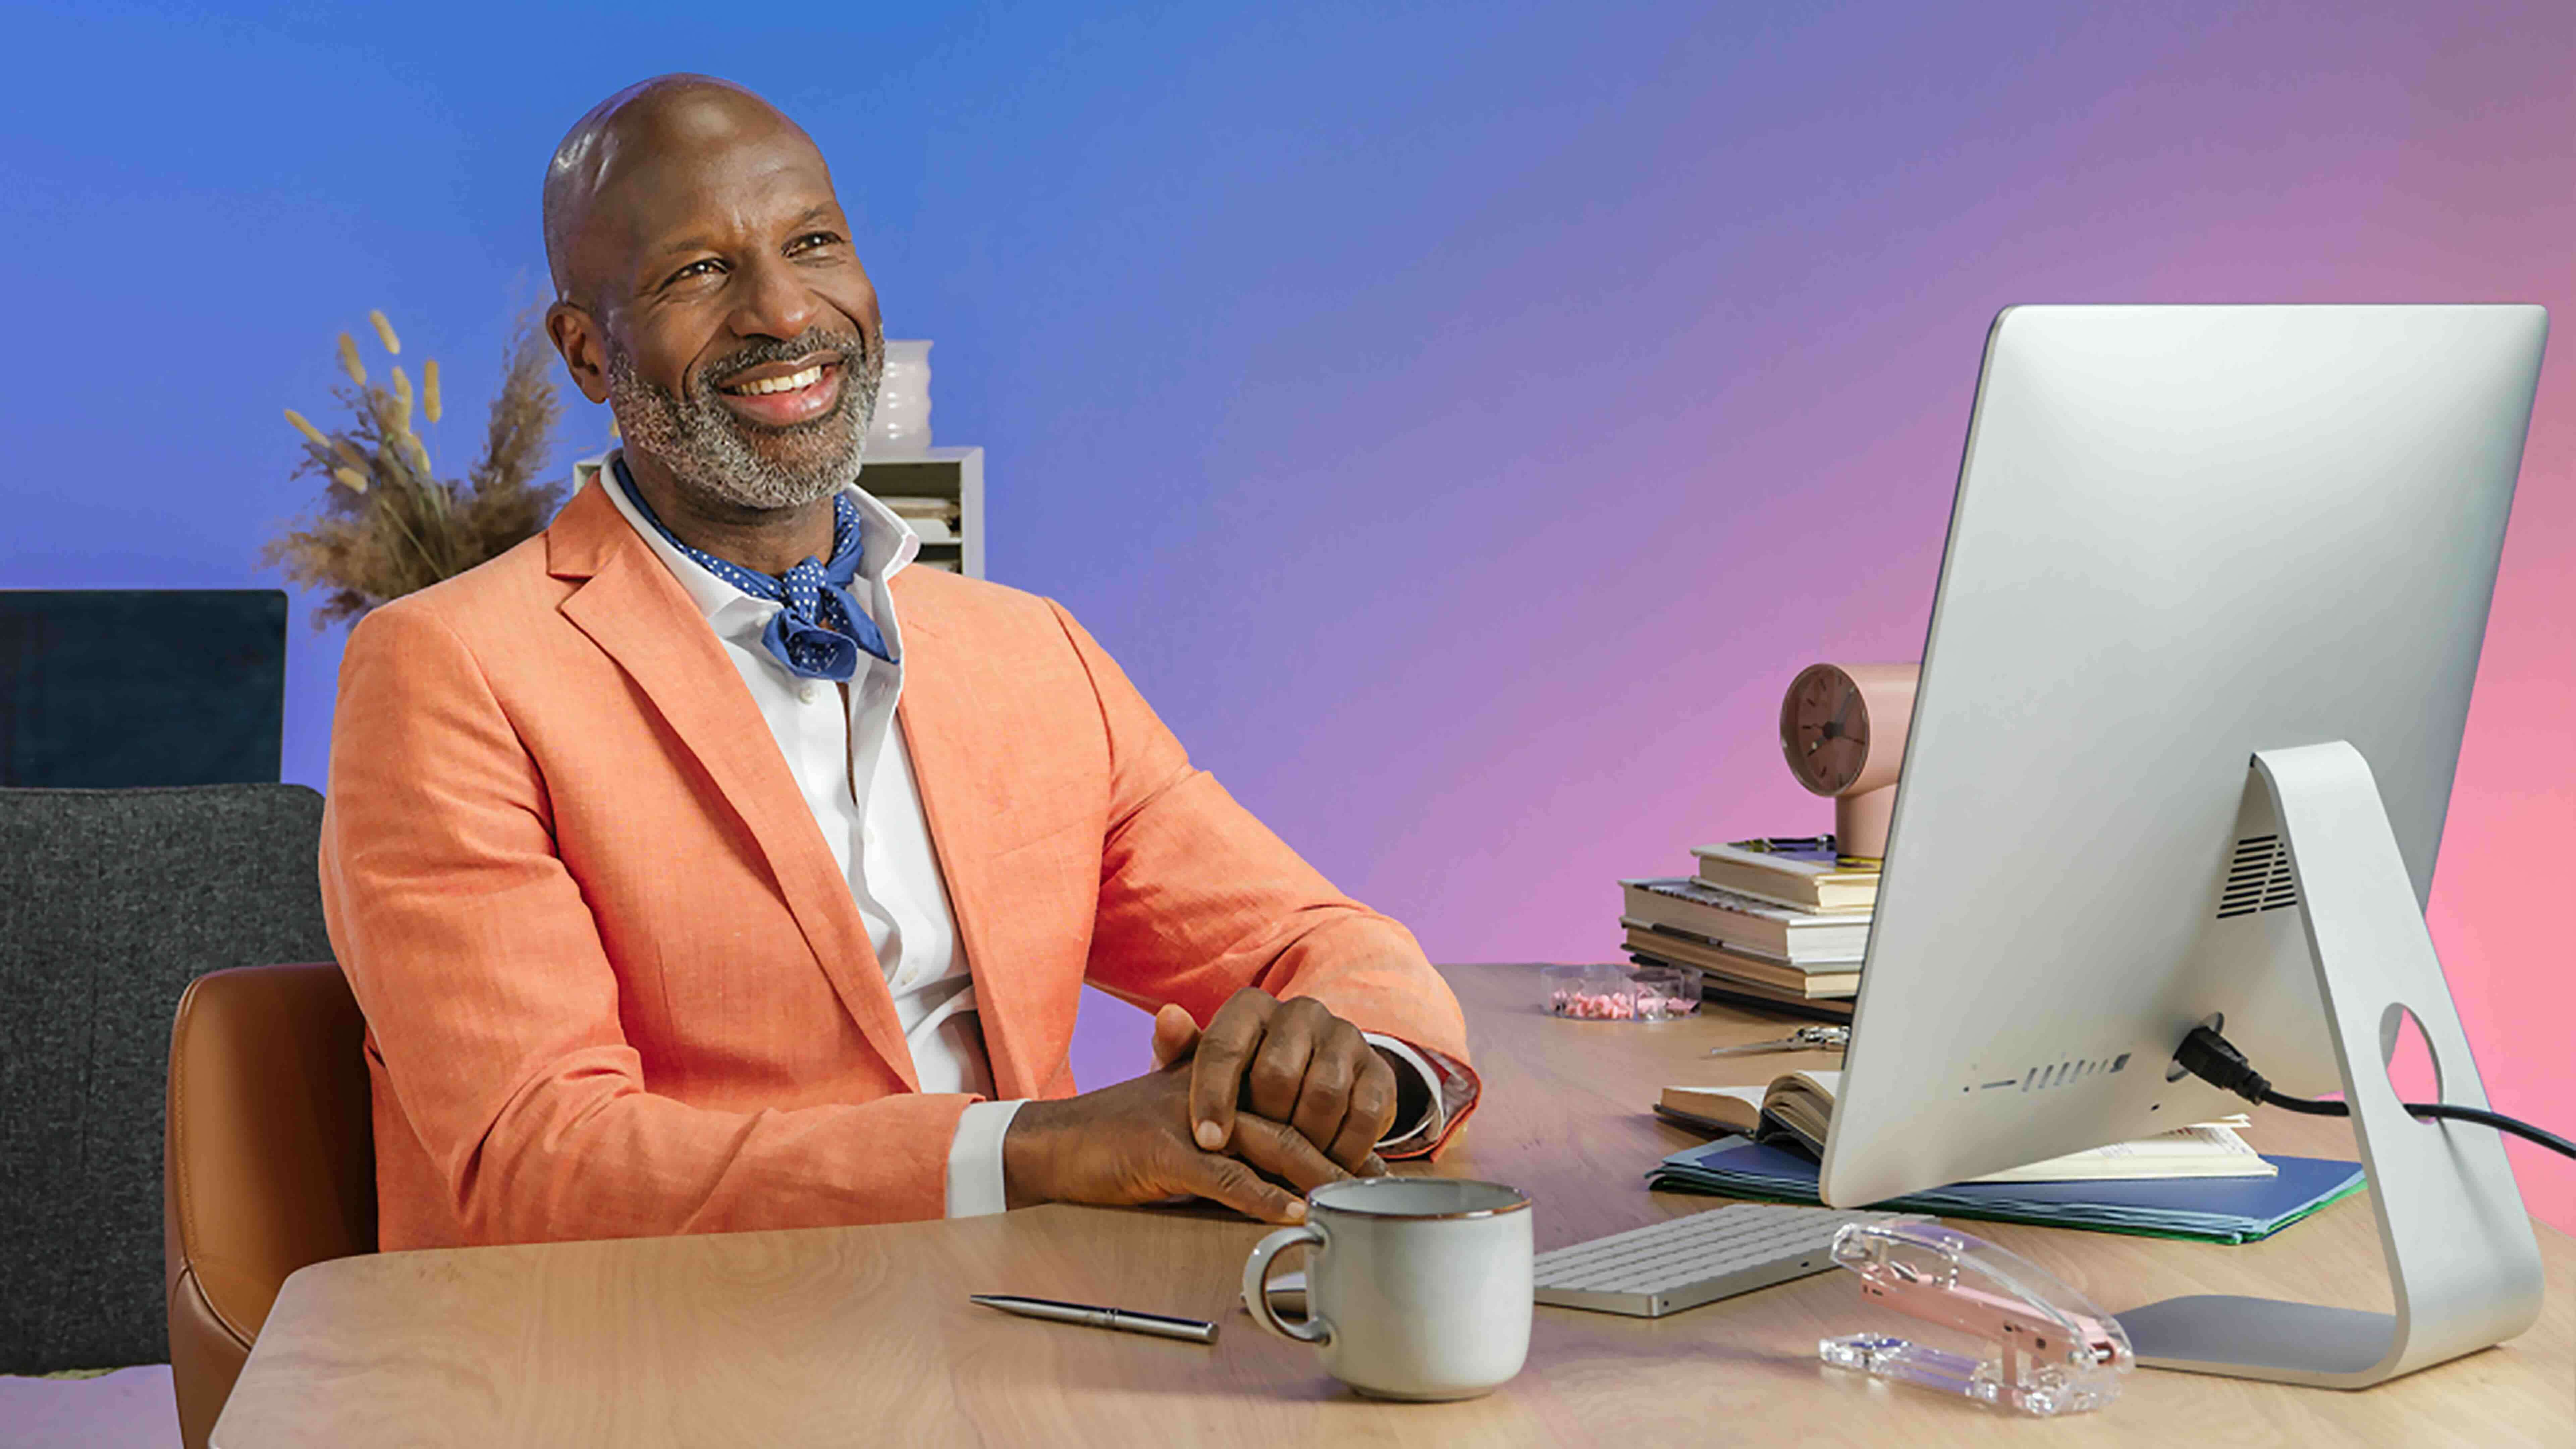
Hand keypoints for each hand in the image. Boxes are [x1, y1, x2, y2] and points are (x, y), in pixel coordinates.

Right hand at [1000, 1062, 1352, 1223]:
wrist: (1051, 1143)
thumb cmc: (1117, 1138)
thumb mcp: (1180, 1119)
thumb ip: (1228, 1128)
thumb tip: (1284, 1163)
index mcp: (1220, 1078)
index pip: (1290, 1098)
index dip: (1332, 1130)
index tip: (1369, 1163)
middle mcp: (1211, 1089)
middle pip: (1292, 1118)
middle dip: (1336, 1155)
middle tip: (1374, 1187)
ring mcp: (1187, 1117)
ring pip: (1268, 1142)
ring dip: (1313, 1174)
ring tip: (1348, 1201)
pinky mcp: (1161, 1148)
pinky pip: (1222, 1174)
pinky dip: (1259, 1195)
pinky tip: (1290, 1213)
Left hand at [1159, 989, 1398, 1174]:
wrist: (1313, 1077)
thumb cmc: (1243, 1080)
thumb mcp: (1202, 1068)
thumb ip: (1178, 1049)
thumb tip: (1167, 1017)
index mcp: (1252, 1008)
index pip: (1225, 1046)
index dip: (1212, 1096)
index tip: (1207, 1141)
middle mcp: (1302, 1012)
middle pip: (1276, 1073)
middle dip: (1262, 1124)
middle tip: (1253, 1156)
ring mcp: (1345, 1037)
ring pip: (1323, 1094)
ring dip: (1304, 1141)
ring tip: (1288, 1166)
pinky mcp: (1379, 1070)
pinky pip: (1364, 1114)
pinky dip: (1343, 1149)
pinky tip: (1325, 1167)